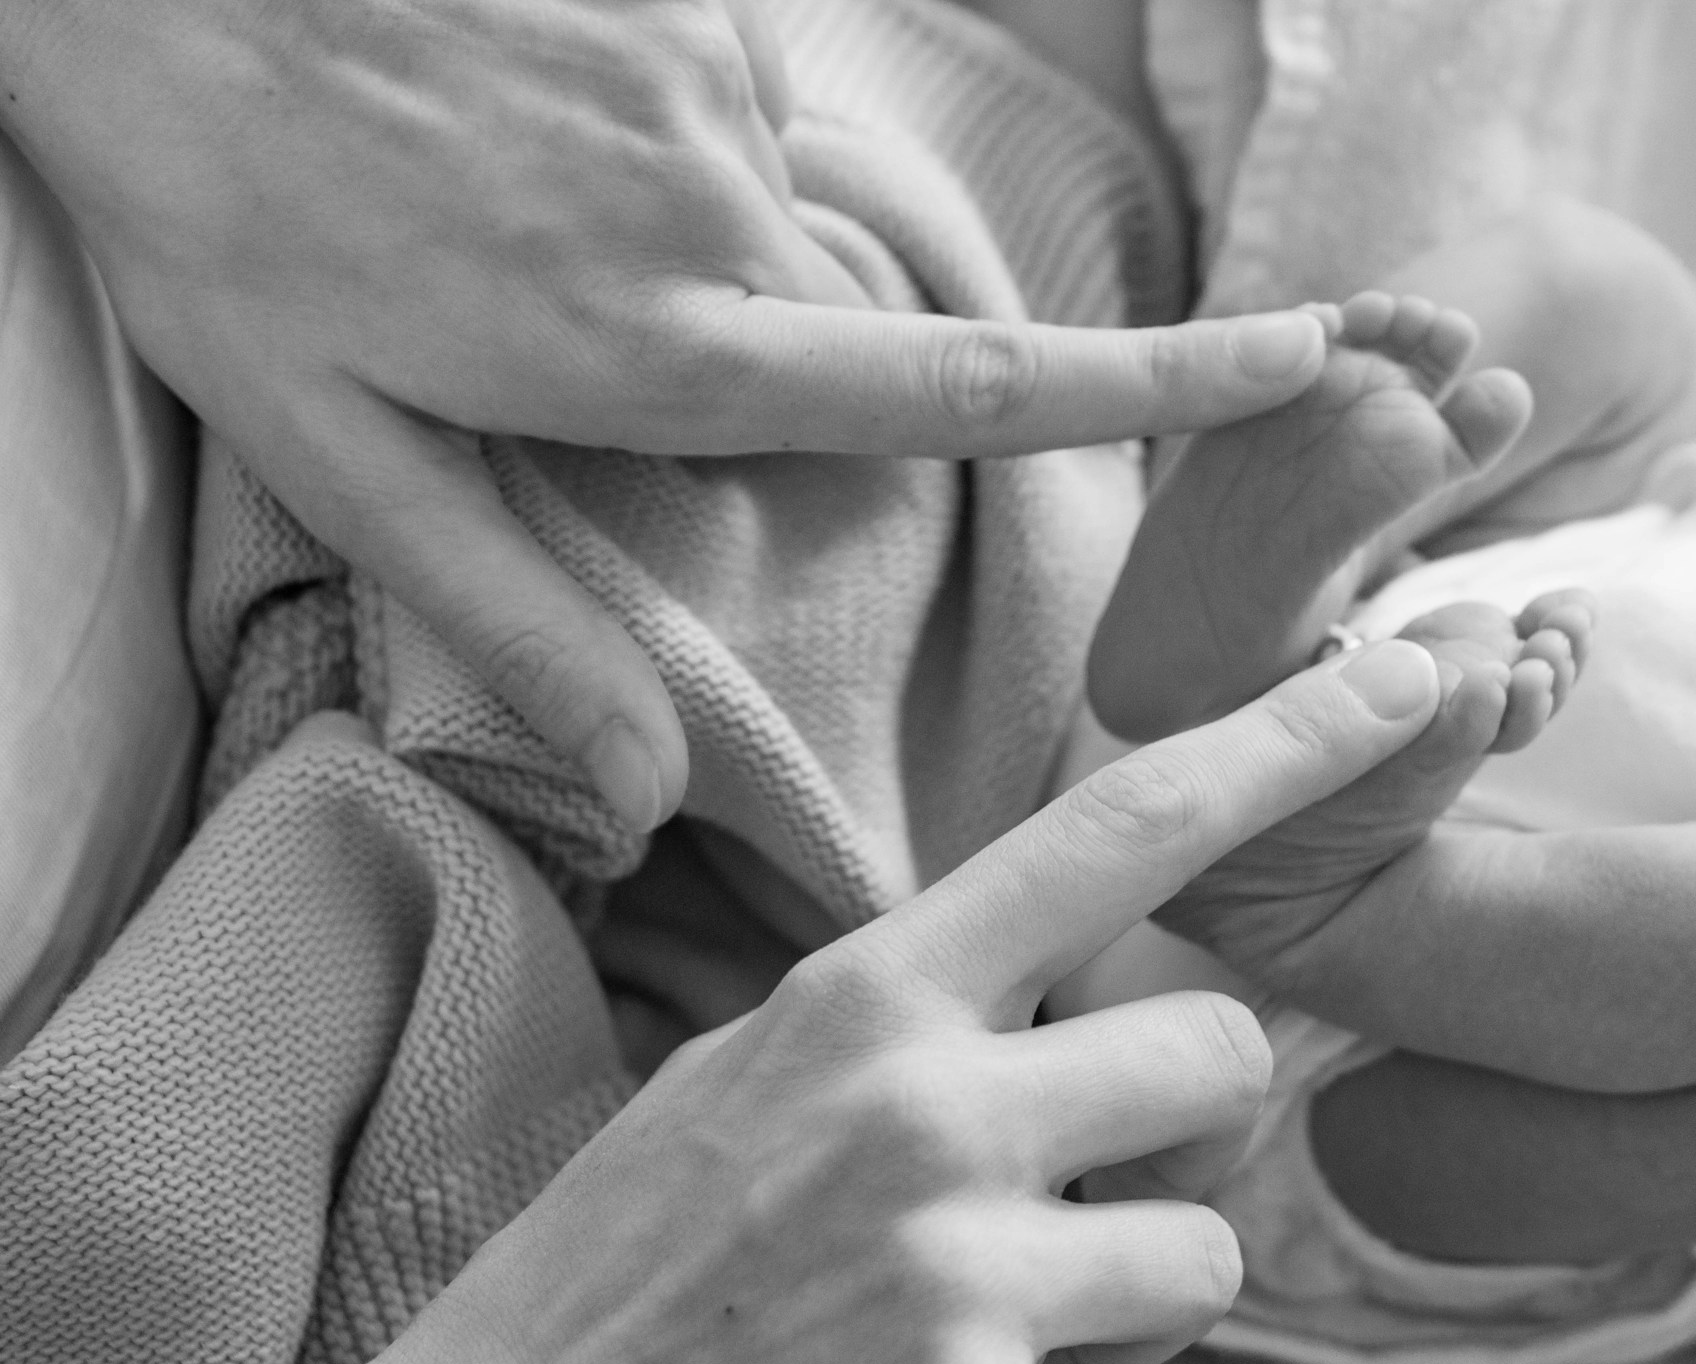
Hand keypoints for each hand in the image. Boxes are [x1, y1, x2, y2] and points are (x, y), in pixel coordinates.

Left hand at [0, 0, 1328, 827]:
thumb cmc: (216, 203)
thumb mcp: (338, 446)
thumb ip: (521, 615)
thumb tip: (647, 796)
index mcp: (665, 348)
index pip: (981, 384)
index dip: (1169, 386)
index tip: (1316, 365)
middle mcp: (724, 212)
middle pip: (846, 315)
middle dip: (761, 347)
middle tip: (563, 311)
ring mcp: (708, 74)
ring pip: (764, 199)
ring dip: (670, 224)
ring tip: (493, 189)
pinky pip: (716, 89)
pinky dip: (643, 120)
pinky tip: (508, 99)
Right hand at [0, 642, 1442, 1363]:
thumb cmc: (622, 1276)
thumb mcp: (753, 1079)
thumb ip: (928, 1019)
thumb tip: (1105, 999)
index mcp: (867, 997)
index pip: (1118, 830)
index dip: (1289, 744)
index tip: (1410, 677)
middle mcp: (929, 1109)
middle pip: (1221, 1055)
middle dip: (1181, 1131)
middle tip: (1062, 1196)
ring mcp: (960, 1277)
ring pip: (1209, 1256)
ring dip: (1124, 1310)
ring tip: (974, 1338)